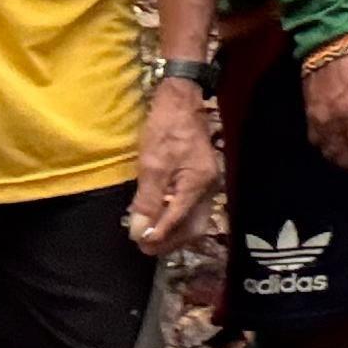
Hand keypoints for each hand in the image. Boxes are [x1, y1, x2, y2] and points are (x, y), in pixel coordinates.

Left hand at [127, 82, 220, 252]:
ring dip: (173, 232)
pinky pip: (192, 208)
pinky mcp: (201, 178)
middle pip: (193, 227)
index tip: (139, 243)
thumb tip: (139, 230)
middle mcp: (208, 187)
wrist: (181, 101)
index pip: (178, 221)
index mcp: (197, 184)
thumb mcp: (151, 164)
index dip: (158, 236)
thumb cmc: (165, 128)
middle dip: (169, 241)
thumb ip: (147, 200)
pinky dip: (176, 219)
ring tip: (150, 237)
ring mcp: (207, 183)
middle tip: (144, 246)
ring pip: (195, 220)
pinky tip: (161, 218)